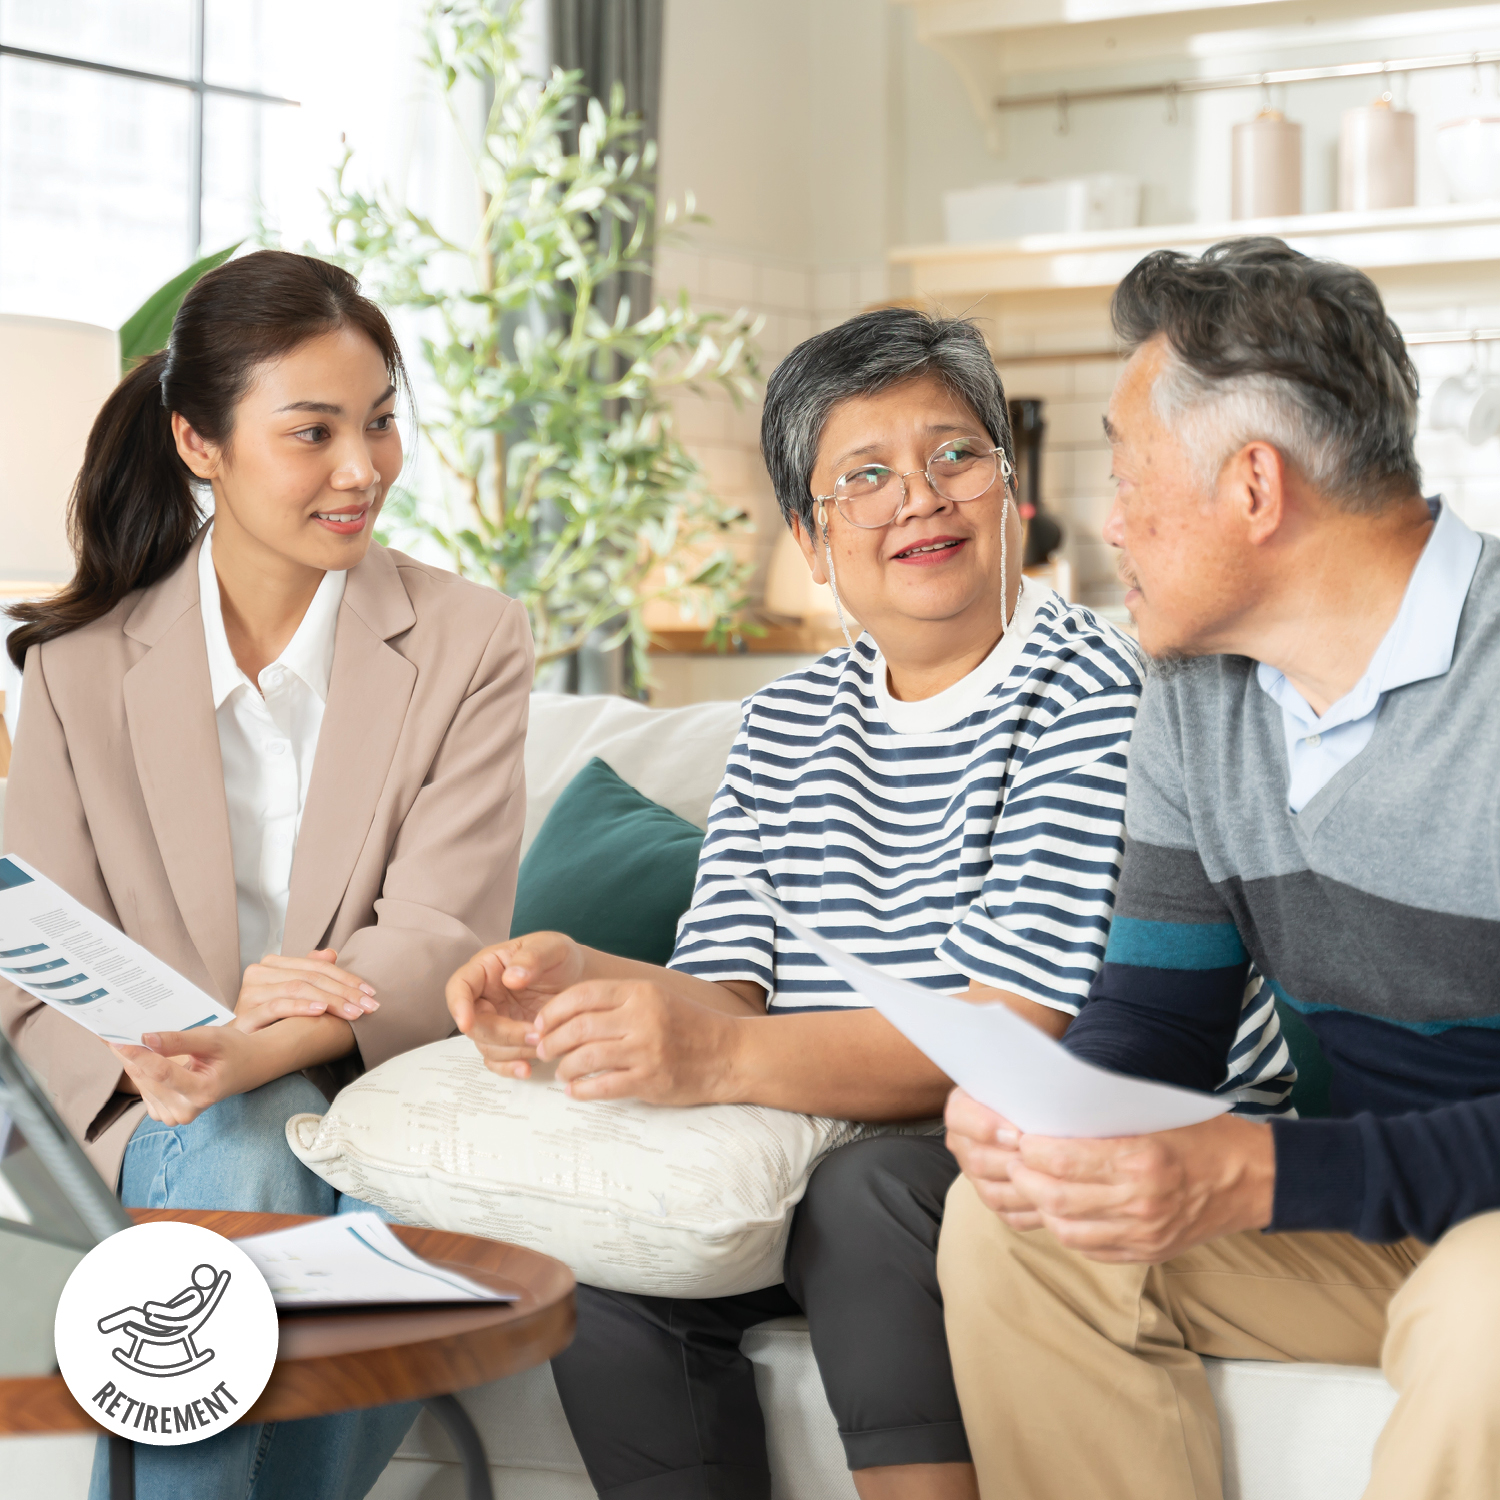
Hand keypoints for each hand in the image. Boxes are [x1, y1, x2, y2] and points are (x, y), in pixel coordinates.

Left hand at [112, 1026, 276, 1126]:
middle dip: (129, 1055)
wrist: (245, 1069)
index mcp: (203, 1091)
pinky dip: (138, 1070)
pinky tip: (136, 1055)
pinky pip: (143, 1090)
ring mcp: (174, 1115)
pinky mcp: (164, 1114)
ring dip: (131, 1062)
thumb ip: (180, 1040)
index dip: (139, 1056)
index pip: (163, 1074)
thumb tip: (147, 1039)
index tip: (116, 1040)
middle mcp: (186, 1110)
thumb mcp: (213, 1038)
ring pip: (142, 1085)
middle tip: (109, 1032)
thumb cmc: (232, 1051)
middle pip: (147, 1079)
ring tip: (122, 1040)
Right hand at [233, 948, 377, 1032]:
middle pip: (310, 977)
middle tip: (369, 1006)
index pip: (317, 967)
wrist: (239, 1052)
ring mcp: (249, 994)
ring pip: (297, 988)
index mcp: (272, 965)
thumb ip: (310, 973)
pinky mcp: (244, 1016)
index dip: (347, 978)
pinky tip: (322, 1011)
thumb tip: (330, 953)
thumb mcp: (296, 997)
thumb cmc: (272, 1023)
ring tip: (353, 1012)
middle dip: (344, 992)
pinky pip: (276, 1006)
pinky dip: (301, 1006)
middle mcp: (258, 974)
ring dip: (330, 1000)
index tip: (371, 993)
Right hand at [446, 933, 586, 1078]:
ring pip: (486, 1045)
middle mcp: (485, 996)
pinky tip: (527, 1068)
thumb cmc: (561, 958)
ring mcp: (496, 1020)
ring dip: (511, 1050)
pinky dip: (510, 1067)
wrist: (581, 979)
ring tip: (543, 1044)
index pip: (460, 986)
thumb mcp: (551, 947)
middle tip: (535, 1033)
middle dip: (502, 1033)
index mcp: (487, 968)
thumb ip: (531, 958)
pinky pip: (498, 1060)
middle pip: (474, 1023)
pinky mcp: (509, 1040)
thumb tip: (511, 978)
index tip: (466, 1023)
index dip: (458, 1006)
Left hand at [533, 979, 737, 1104]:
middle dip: (552, 1041)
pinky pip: (603, 1086)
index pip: (582, 995)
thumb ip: (618, 1003)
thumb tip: (568, 1016)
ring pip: (585, 1057)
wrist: (729, 1054)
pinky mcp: (650, 1079)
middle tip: (543, 1050)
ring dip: (564, 1067)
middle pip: (578, 1027)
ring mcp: (646, 1049)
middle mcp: (642, 1017)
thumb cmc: (689, 1026)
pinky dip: (581, 1090)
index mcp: (640, 992)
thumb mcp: (655, 999)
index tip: (541, 1023)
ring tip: (561, 1072)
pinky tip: (575, 1091)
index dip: (554, 1010)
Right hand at [945, 1088, 1040, 1228]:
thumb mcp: (1020, 1083)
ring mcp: (976, 1176)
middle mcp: (963, 1143)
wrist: (1034, 1113)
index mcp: (963, 1107)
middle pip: (978, 1161)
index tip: (1017, 1133)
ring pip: (993, 1193)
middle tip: (1045, 1159)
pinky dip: (1033, 1212)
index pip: (959, 1117)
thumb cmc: (1030, 1095)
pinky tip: (1055, 1202)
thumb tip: (1038, 1092)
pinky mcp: (995, 1199)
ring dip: (1027, 1189)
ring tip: (1054, 1180)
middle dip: (1015, 1162)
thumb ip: (1021, 1087)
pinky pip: (1010, 1216)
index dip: (985, 1127)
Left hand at [1003, 1112, 1275, 1263]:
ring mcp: (1144, 1234)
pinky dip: (1067, 1230)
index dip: (1031, 1150)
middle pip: (1056, 1197)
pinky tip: (1060, 1210)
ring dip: (1040, 1207)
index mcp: (1141, 1159)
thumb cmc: (1205, 1135)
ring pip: (1067, 1230)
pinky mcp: (1148, 1253)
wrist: (1256, 1180)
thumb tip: (1053, 1117)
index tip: (1020, 1136)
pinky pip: (1091, 1249)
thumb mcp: (1157, 1114)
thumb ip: (1108, 1121)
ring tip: (1031, 1185)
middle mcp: (1140, 1201)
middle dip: (1024, 1178)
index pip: (1063, 1159)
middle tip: (1013, 1161)